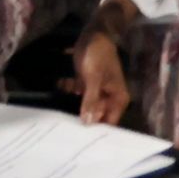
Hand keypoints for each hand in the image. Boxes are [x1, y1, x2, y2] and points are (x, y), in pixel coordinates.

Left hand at [67, 10, 134, 128]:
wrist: (93, 34)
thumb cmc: (98, 55)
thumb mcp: (94, 78)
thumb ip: (91, 101)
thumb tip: (87, 123)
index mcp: (118, 99)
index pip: (109, 123)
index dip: (97, 132)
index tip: (82, 143)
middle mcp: (109, 99)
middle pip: (97, 117)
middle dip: (84, 123)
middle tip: (67, 137)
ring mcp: (97, 92)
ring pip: (86, 108)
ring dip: (75, 111)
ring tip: (60, 124)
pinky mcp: (86, 86)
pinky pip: (79, 98)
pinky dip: (70, 98)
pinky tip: (60, 101)